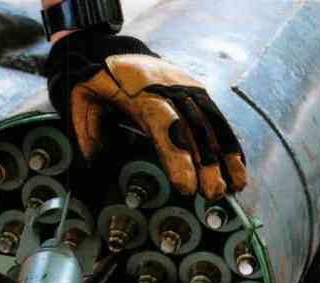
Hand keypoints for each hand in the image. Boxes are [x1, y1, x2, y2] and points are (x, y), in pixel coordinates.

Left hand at [45, 32, 246, 199]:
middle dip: (206, 164)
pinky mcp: (196, 90)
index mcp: (140, 92)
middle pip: (193, 128)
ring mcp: (186, 86)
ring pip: (210, 123)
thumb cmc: (95, 83)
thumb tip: (95, 171)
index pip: (164, 125)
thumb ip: (89, 136)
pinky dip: (229, 143)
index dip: (177, 157)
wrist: (110, 50)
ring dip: (225, 156)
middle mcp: (169, 88)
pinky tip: (238, 167)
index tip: (186, 185)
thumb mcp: (81, 105)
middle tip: (211, 194)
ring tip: (235, 187)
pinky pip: (217, 118)